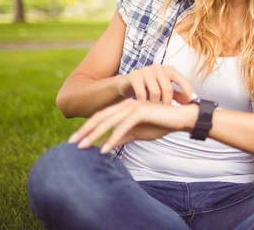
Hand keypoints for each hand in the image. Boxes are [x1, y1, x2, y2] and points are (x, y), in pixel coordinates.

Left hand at [68, 98, 198, 153]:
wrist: (181, 119)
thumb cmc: (161, 124)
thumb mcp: (138, 133)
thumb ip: (122, 137)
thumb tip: (105, 146)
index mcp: (124, 108)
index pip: (101, 117)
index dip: (87, 128)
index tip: (76, 140)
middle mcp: (126, 104)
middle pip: (100, 117)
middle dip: (85, 130)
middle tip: (72, 143)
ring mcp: (133, 107)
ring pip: (109, 121)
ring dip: (94, 135)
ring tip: (83, 146)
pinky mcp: (141, 112)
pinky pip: (123, 127)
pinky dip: (112, 138)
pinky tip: (104, 149)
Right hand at [117, 64, 195, 104]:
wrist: (127, 85)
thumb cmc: (149, 88)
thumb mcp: (164, 90)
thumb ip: (178, 95)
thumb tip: (193, 101)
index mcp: (168, 70)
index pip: (181, 80)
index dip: (188, 90)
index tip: (193, 101)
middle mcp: (158, 67)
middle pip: (168, 88)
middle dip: (167, 102)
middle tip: (165, 112)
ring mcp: (146, 70)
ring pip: (155, 92)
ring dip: (154, 103)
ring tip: (152, 108)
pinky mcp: (134, 76)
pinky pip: (142, 94)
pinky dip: (143, 103)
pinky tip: (143, 106)